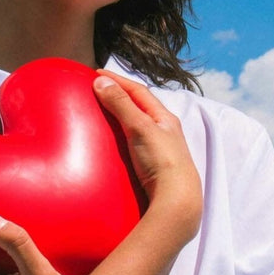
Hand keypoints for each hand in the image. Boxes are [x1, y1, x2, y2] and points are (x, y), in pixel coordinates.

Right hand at [92, 72, 202, 240]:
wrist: (176, 200)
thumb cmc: (161, 160)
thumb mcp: (140, 127)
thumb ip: (121, 104)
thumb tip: (101, 82)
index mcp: (164, 118)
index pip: (139, 91)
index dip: (118, 80)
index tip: (97, 74)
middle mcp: (165, 131)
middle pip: (140, 107)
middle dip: (121, 96)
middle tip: (98, 91)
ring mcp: (160, 150)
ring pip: (139, 126)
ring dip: (122, 117)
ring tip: (102, 114)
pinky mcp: (153, 167)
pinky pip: (135, 145)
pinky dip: (123, 137)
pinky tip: (114, 144)